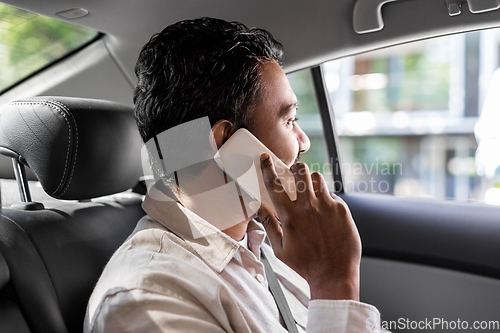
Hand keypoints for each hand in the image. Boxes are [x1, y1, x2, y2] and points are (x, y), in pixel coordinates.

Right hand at [256, 153, 360, 300]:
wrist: (334, 274)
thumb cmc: (306, 264)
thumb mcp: (280, 249)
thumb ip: (270, 225)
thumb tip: (258, 208)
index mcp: (290, 216)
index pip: (275, 185)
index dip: (268, 169)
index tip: (266, 159)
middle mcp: (308, 207)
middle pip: (301, 172)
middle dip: (296, 168)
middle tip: (295, 173)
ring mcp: (327, 207)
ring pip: (318, 179)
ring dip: (312, 182)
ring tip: (311, 193)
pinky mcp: (342, 210)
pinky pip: (332, 195)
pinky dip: (326, 200)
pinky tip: (325, 214)